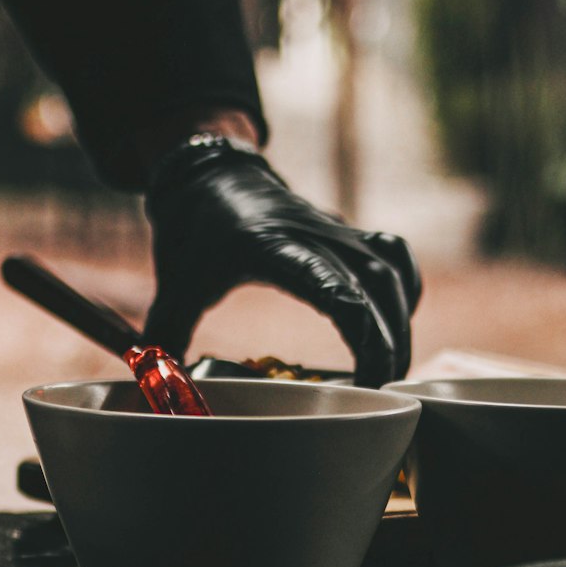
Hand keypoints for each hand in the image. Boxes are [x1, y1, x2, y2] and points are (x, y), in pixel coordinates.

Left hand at [143, 138, 420, 386]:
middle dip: (387, 342)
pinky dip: (405, 291)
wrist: (213, 175)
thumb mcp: (175, 284)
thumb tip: (160, 388)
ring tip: (394, 370)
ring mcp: (337, 233)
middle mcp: (314, 236)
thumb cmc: (195, 231)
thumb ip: (167, 338)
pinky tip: (398, 323)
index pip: (327, 284)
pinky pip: (394, 258)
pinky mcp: (349, 235)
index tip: (368, 373)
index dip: (357, 326)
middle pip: (372, 287)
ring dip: (400, 323)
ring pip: (390, 274)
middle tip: (383, 391)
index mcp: (271, 248)